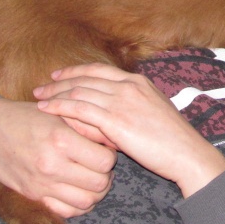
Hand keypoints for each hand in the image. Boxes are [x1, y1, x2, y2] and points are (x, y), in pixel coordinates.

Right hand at [0, 96, 116, 217]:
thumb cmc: (29, 116)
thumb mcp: (60, 112)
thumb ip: (88, 127)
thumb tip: (114, 140)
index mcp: (62, 140)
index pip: (105, 161)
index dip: (110, 156)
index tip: (104, 150)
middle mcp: (52, 165)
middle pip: (99, 184)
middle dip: (106, 176)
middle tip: (100, 167)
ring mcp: (41, 184)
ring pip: (86, 202)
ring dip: (95, 193)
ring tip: (91, 179)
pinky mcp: (31, 196)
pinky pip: (65, 212)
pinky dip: (77, 205)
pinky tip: (76, 191)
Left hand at [34, 63, 224, 197]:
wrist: (186, 153)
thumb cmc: (173, 140)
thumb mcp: (153, 113)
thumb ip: (134, 106)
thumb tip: (116, 110)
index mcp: (139, 82)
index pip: (99, 71)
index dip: (76, 72)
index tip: (59, 76)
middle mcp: (129, 86)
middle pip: (85, 78)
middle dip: (60, 82)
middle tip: (41, 87)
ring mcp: (122, 100)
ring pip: (79, 91)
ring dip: (55, 93)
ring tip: (38, 98)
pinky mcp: (115, 119)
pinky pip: (79, 108)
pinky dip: (59, 106)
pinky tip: (46, 109)